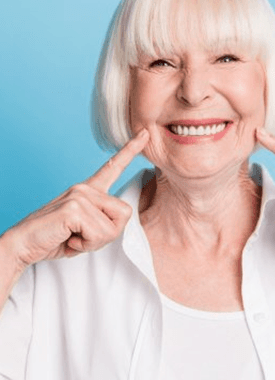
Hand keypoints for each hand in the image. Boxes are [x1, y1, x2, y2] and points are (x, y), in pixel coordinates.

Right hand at [7, 130, 148, 266]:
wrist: (24, 244)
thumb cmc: (56, 238)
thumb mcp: (86, 229)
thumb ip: (104, 220)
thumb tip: (121, 217)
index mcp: (89, 190)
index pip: (113, 167)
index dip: (131, 150)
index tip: (146, 134)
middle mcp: (85, 188)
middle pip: (125, 213)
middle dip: (108, 234)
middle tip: (83, 237)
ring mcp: (80, 195)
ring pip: (112, 227)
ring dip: (94, 242)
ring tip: (73, 237)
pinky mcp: (74, 208)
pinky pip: (99, 233)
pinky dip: (85, 244)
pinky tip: (68, 239)